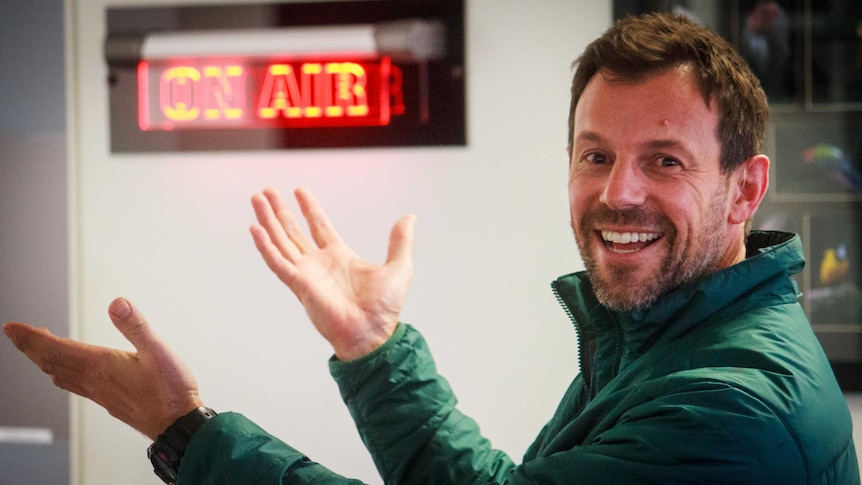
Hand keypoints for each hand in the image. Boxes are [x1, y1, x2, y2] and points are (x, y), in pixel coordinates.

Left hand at [3, 298, 202, 439]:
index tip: (12, 328)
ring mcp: (99, 393)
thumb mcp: (158, 351)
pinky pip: (73, 385)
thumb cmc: (171, 391)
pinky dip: (59, 372)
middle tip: (13, 334)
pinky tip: (64, 373)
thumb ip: (136, 326)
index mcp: (101, 365)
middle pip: (52, 362)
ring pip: (60, 374)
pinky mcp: (107, 400)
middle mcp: (94, 380)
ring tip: (34, 348)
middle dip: (30, 346)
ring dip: (42, 359)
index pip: (57, 349)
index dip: (31, 337)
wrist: (177, 424)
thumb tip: (117, 304)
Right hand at [250, 188, 415, 360]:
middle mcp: (319, 263)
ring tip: (257, 199)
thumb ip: (400, 241)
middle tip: (266, 191)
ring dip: (268, 221)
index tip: (299, 191)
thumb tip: (409, 217)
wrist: (373, 334)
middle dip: (280, 211)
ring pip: (281, 241)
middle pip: (293, 231)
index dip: (309, 208)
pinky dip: (265, 247)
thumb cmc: (385, 309)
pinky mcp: (299, 285)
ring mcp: (307, 273)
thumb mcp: (399, 267)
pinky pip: (278, 263)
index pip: (319, 226)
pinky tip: (255, 229)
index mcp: (340, 257)